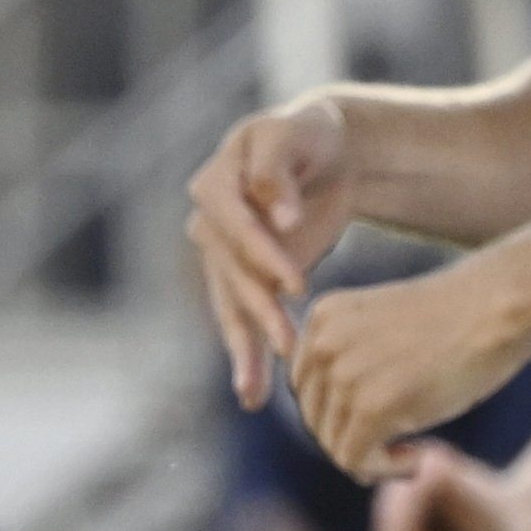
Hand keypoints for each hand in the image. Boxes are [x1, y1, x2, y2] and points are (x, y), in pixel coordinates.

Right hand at [188, 97, 355, 403]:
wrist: (321, 153)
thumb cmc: (307, 136)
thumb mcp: (294, 135)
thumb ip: (278, 170)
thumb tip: (280, 217)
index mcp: (215, 181)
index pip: (233, 222)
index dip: (262, 252)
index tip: (297, 282)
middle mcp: (208, 221)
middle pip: (231, 271)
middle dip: (259, 309)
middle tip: (288, 343)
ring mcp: (221, 254)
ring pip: (231, 305)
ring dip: (245, 347)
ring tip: (256, 392)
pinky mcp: (241, 279)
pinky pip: (240, 320)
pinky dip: (247, 356)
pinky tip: (252, 394)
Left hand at [286, 265, 530, 480]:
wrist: (496, 309)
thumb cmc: (456, 323)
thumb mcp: (381, 332)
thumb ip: (348, 364)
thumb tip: (329, 434)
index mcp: (322, 318)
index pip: (307, 389)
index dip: (342, 415)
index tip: (385, 419)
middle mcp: (322, 343)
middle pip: (316, 420)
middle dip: (355, 439)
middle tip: (399, 444)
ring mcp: (344, 375)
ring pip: (334, 446)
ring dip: (372, 459)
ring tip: (412, 452)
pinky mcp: (370, 408)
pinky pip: (356, 462)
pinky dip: (386, 470)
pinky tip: (418, 457)